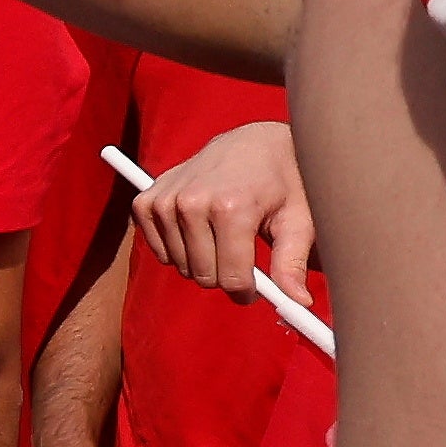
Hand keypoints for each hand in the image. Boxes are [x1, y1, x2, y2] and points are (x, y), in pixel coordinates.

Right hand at [139, 121, 313, 297]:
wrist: (253, 143)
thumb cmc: (284, 182)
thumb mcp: (298, 220)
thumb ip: (292, 263)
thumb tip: (299, 303)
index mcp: (232, 208)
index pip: (231, 278)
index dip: (248, 290)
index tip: (257, 287)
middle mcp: (192, 203)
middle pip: (204, 275)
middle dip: (225, 275)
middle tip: (242, 257)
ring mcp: (165, 201)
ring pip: (180, 266)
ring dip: (202, 261)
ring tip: (223, 237)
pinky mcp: (146, 202)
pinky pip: (159, 251)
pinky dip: (178, 250)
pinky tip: (198, 230)